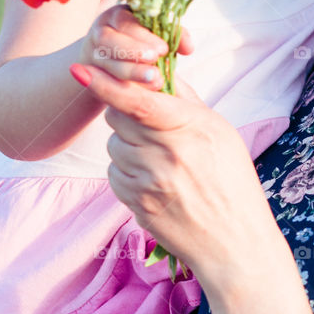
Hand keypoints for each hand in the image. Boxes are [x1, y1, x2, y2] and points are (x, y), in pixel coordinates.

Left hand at [69, 11, 278, 285]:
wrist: (234, 244)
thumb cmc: (233, 183)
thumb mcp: (222, 134)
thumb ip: (187, 101)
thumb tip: (158, 72)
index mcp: (191, 129)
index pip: (139, 100)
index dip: (105, 84)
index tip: (79, 69)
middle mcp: (168, 154)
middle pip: (118, 117)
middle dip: (127, 115)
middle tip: (150, 126)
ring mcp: (150, 182)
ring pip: (113, 146)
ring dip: (128, 147)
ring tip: (161, 162)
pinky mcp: (137, 205)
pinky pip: (114, 174)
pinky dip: (127, 173)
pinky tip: (154, 183)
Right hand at [74, 4, 194, 87]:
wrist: (109, 62)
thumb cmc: (141, 45)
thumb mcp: (156, 37)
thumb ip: (173, 37)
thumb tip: (189, 48)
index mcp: (120, 14)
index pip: (128, 20)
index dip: (144, 34)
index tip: (164, 49)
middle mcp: (102, 28)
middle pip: (109, 38)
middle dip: (134, 50)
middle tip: (156, 61)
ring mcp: (92, 50)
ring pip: (104, 59)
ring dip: (130, 70)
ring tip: (155, 80)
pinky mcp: (89, 70)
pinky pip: (98, 78)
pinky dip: (117, 85)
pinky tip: (136, 93)